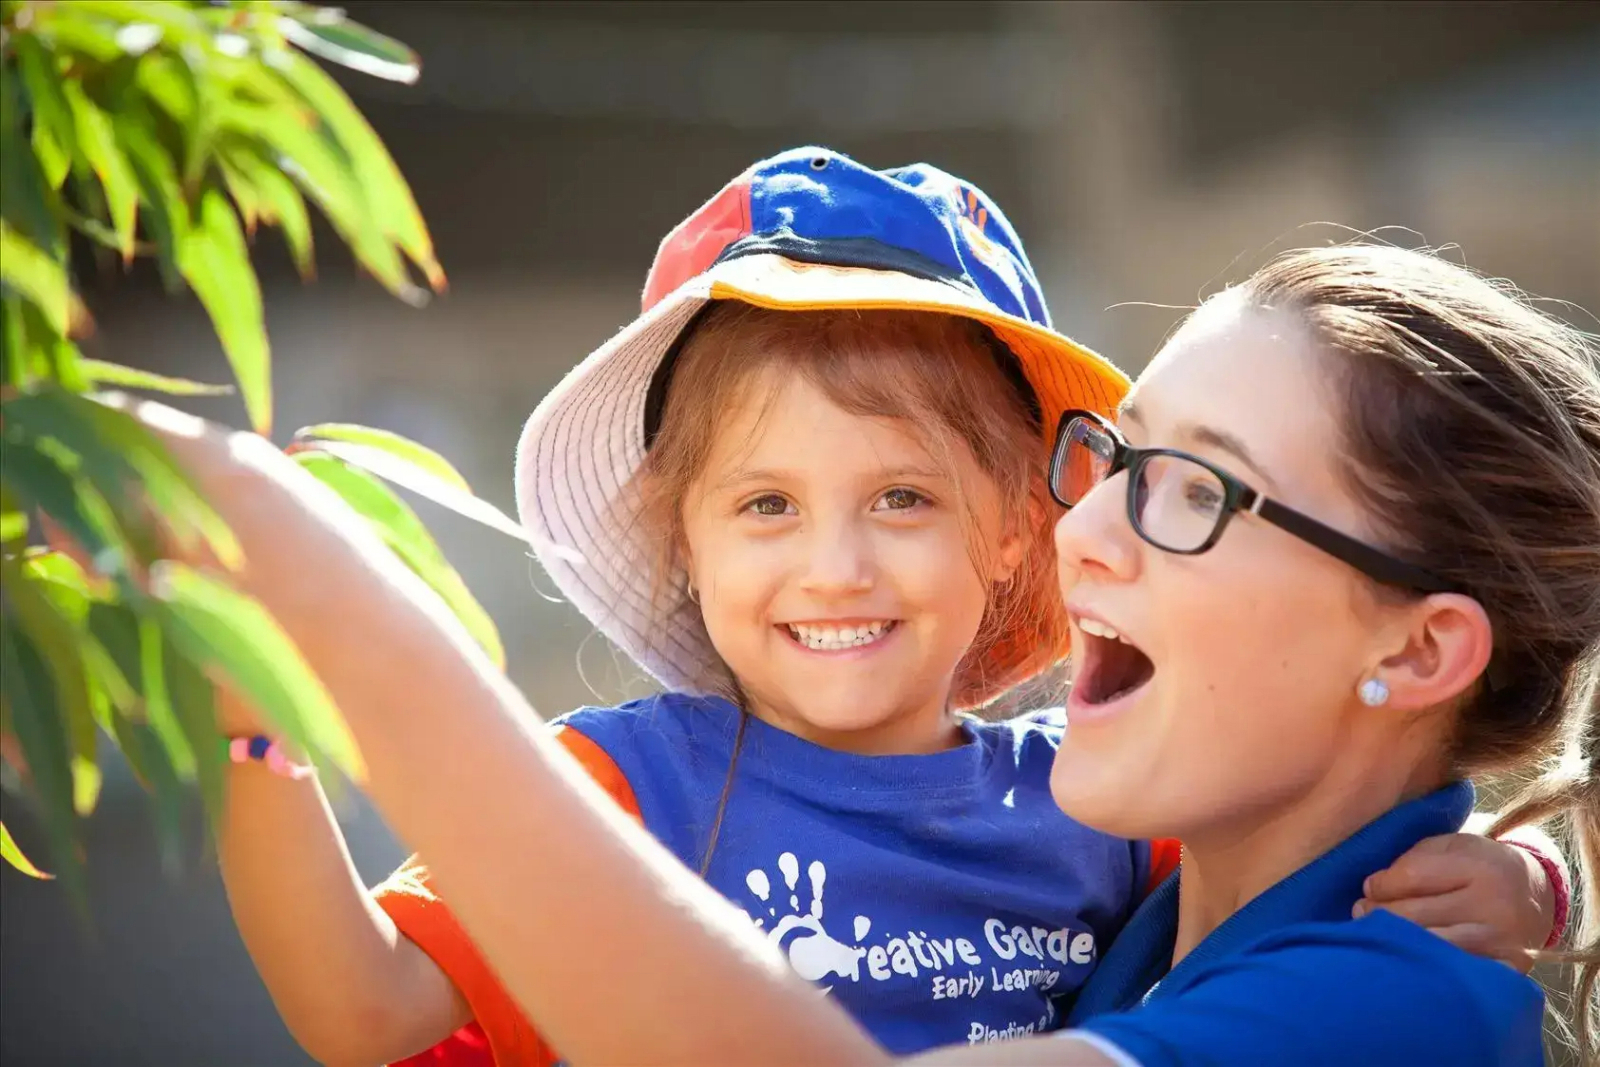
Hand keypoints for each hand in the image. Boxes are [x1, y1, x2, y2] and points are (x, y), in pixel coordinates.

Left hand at [1354, 831, 1553, 972]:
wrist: (1535, 896)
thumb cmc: (1478, 866)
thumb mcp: (1451, 847)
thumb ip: (1411, 861)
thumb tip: (1371, 889)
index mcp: (1478, 866)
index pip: (1413, 877)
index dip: (1381, 885)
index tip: (1368, 888)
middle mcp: (1493, 906)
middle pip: (1417, 916)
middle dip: (1379, 914)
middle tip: (1360, 913)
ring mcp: (1500, 942)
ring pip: (1430, 948)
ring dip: (1396, 943)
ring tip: (1378, 935)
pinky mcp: (1504, 970)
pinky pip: (1452, 971)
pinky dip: (1424, 965)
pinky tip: (1407, 956)